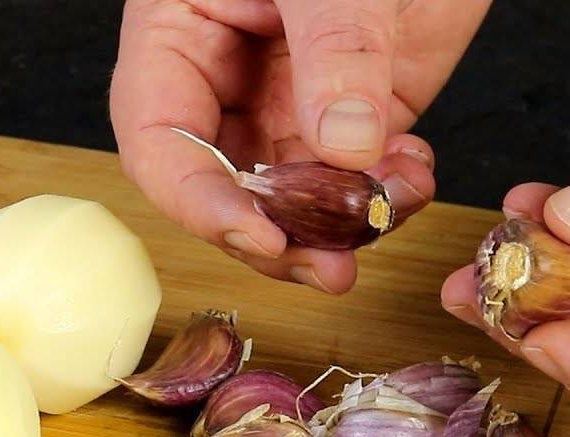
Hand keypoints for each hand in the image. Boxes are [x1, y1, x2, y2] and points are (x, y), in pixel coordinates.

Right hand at [110, 0, 490, 292]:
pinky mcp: (352, 114)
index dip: (198, 198)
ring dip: (337, 227)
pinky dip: (384, 197)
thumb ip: (336, 45)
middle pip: (223, 188)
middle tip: (327, 266)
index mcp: (178, 37)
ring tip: (385, 213)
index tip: (257, 233)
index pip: (161, 140)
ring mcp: (289, 103)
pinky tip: (409, 178)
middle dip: (275, 234)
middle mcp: (225, 82)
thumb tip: (345, 145)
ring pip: (291, 200)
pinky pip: (354, 181)